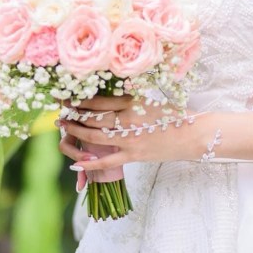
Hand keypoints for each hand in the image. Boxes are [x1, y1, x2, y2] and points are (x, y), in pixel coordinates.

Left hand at [56, 94, 207, 176]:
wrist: (192, 135)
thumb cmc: (174, 114)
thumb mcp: (150, 99)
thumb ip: (128, 96)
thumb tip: (107, 90)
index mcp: (132, 103)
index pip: (98, 100)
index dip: (79, 99)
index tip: (66, 96)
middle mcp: (128, 120)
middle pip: (93, 117)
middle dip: (73, 114)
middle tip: (60, 111)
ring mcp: (129, 140)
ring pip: (95, 136)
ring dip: (76, 132)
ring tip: (63, 127)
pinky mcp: (133, 156)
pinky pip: (107, 160)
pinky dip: (90, 162)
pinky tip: (75, 161)